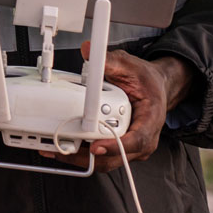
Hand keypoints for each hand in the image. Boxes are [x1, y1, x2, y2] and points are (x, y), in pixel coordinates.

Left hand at [40, 45, 193, 173]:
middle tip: (63, 147)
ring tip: (57, 149)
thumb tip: (89, 51)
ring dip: (81, 158)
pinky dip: (83, 155)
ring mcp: (131, 146)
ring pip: (107, 161)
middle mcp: (143, 138)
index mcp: (151, 119)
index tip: (96, 147)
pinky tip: (65, 147)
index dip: (115, 146)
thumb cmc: (147, 82)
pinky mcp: (120, 148)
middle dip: (88, 156)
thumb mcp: (130, 66)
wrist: (155, 89)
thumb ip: (110, 60)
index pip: (137, 140)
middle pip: (117, 157)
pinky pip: (102, 157)